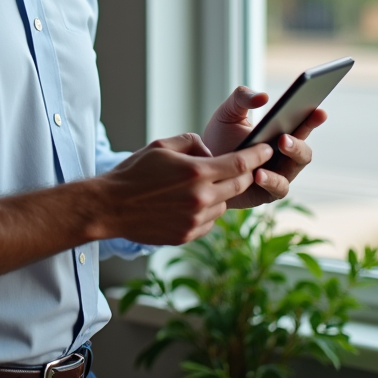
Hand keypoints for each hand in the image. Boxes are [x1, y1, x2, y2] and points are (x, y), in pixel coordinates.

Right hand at [96, 133, 273, 245]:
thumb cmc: (134, 173)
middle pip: (239, 185)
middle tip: (246, 167)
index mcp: (196, 172)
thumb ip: (192, 143)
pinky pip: (210, 222)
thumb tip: (210, 151)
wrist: (110, 206)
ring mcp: (195, 220)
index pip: (240, 163)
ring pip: (224, 205)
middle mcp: (201, 198)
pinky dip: (207, 212)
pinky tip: (188, 204)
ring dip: (221, 194)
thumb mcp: (161, 146)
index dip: (258, 155)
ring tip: (200, 187)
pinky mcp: (187, 235)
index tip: (267, 149)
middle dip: (247, 174)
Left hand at [201, 86, 326, 208]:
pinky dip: (271, 180)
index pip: (302, 125)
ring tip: (279, 147)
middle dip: (299, 142)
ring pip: (294, 168)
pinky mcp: (267, 193)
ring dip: (290, 158)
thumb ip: (242, 98)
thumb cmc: (218, 138)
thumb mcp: (228, 112)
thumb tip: (263, 97)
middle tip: (285, 136)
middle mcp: (284, 155)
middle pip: (304, 150)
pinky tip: (258, 173)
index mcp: (280, 134)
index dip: (313, 119)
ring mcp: (278, 174)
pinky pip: (277, 188)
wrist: (202, 167)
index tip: (319, 111)